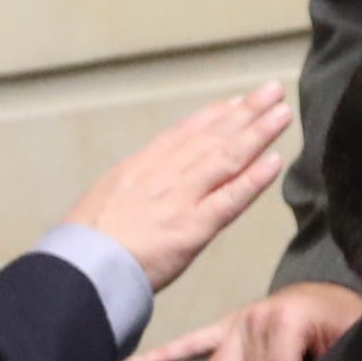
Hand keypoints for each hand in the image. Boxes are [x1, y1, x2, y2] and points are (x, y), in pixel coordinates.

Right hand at [59, 84, 293, 294]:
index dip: (213, 116)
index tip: (235, 102)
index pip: (184, 134)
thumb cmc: (84, 245)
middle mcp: (164, 175)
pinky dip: (254, 179)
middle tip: (270, 91)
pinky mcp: (193, 229)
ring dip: (258, 133)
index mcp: (140, 167)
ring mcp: (181, 199)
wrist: (79, 268)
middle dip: (244, 112)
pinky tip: (275, 161)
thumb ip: (131, 188)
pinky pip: (230, 199)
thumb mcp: (103, 199)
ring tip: (282, 113)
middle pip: (212, 137)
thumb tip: (143, 187)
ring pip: (227, 158)